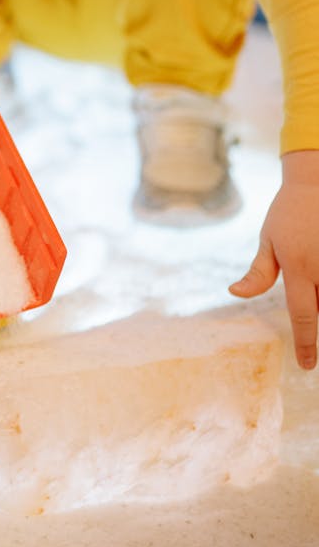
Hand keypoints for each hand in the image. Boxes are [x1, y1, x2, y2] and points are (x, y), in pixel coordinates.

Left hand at [230, 149, 318, 369]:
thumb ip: (257, 273)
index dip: (306, 345)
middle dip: (318, 308)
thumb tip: (235, 293)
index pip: (303, 316)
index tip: (308, 365)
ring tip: (310, 269)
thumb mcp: (268, 240)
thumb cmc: (288, 212)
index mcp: (298, 267)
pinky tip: (316, 266)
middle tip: (308, 281)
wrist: (315, 180)